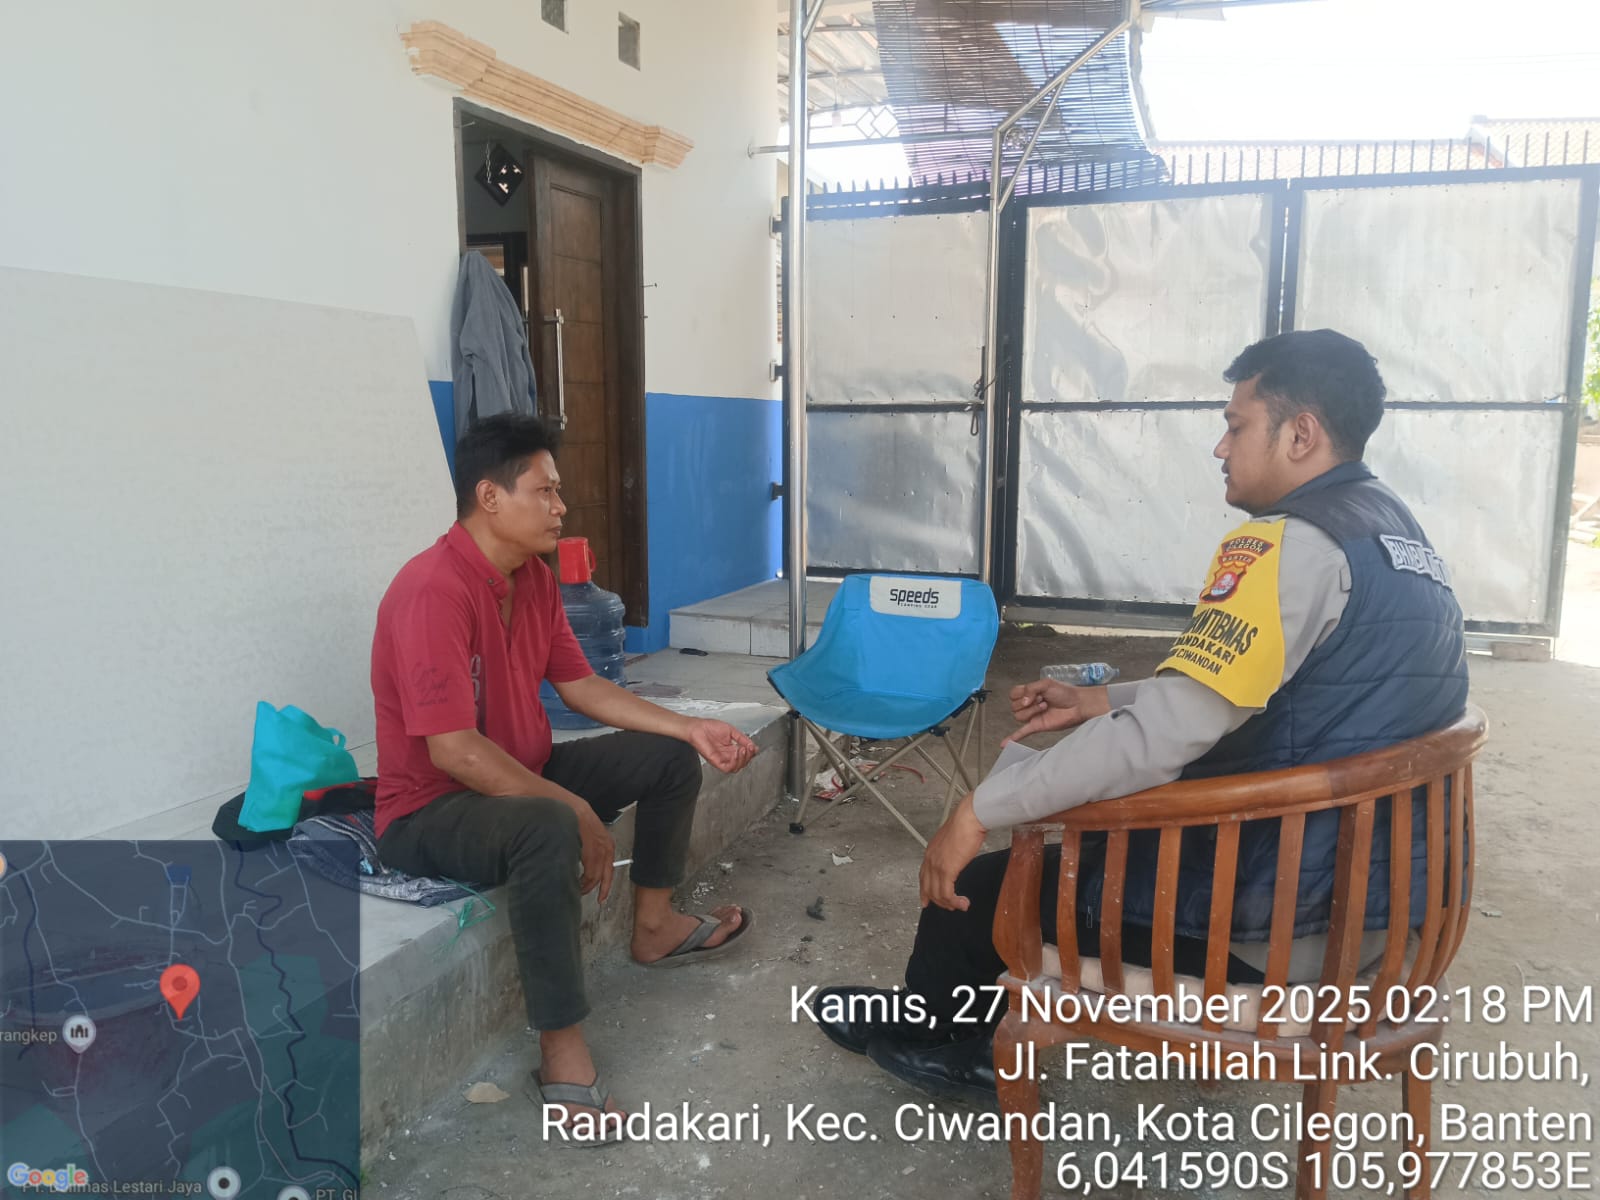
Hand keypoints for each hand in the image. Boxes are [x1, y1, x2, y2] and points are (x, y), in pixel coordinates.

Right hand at [576, 806, 616, 901]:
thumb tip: (585, 861)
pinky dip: (582, 881)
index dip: (605, 885)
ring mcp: (599, 852)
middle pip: (603, 876)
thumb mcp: (589, 834)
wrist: (572, 809)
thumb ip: (590, 848)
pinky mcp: (591, 854)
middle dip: (596, 888)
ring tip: (578, 889)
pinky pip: (589, 874)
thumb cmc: (576, 819)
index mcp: (607, 845)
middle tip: (588, 895)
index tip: (602, 896)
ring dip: (586, 886)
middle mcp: (606, 849)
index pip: (609, 870)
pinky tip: (576, 883)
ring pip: (595, 877)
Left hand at [685, 719, 759, 773]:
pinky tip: (736, 754)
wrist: (697, 727)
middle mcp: (726, 755)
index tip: (753, 746)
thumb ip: (742, 738)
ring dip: (743, 760)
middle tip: (749, 748)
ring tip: (744, 750)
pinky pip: (727, 768)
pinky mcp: (715, 761)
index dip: (751, 753)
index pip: (744, 756)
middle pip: (742, 763)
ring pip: (736, 767)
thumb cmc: (709, 727)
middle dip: (748, 756)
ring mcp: (721, 759)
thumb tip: (753, 746)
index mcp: (730, 749)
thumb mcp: (731, 731)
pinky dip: (734, 763)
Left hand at [919, 793, 988, 910]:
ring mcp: (937, 865)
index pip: (923, 876)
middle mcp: (930, 859)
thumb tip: (957, 858)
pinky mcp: (947, 870)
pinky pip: (947, 893)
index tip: (926, 901)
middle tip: (950, 907)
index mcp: (931, 852)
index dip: (924, 891)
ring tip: (961, 905)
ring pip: (937, 894)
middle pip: (928, 888)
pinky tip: (962, 902)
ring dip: (949, 904)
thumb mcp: (953, 840)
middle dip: (939, 901)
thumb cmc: (965, 824)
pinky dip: (954, 901)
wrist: (969, 818)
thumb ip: (951, 851)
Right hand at [1005, 680, 1110, 742]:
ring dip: (1032, 711)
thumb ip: (1030, 688)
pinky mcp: (1038, 726)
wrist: (1078, 704)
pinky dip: (1013, 737)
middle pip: (1014, 706)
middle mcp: (1029, 705)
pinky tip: (1005, 743)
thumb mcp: (1046, 683)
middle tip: (1042, 699)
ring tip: (1045, 706)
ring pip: (1019, 717)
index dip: (1020, 694)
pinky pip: (1022, 732)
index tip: (1033, 693)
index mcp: (1029, 693)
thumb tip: (1023, 701)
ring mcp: (1033, 716)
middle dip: (1028, 702)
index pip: (1013, 694)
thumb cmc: (1065, 692)